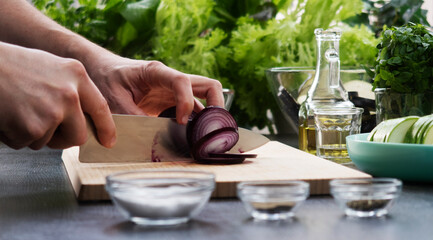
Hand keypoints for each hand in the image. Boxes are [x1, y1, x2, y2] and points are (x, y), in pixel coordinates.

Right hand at [0, 42, 115, 149]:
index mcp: (77, 75)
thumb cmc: (12, 65)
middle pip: (78, 136)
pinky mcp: (33, 128)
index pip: (100, 108)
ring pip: (48, 141)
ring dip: (32, 134)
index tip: (109, 141)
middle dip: (63, 139)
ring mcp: (53, 112)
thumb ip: (71, 89)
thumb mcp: (51, 67)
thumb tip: (82, 117)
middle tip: (45, 129)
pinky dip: (15, 136)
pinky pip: (27, 143)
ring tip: (18, 110)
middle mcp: (70, 94)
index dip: (106, 128)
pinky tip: (8, 116)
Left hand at [83, 54, 223, 124]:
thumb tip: (150, 138)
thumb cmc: (106, 77)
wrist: (102, 69)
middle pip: (208, 86)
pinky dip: (197, 124)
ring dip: (208, 118)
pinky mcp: (172, 102)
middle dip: (216, 106)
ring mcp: (174, 91)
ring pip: (205, 99)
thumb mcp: (112, 98)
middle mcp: (171, 80)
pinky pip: (194, 111)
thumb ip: (131, 116)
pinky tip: (190, 138)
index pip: (183, 81)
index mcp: (156, 72)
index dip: (187, 102)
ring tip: (203, 139)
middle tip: (212, 129)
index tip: (181, 122)